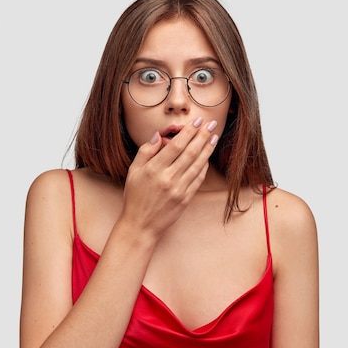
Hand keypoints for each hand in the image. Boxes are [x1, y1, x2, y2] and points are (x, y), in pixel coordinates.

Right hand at [120, 116, 218, 236]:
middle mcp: (168, 178)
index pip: (176, 145)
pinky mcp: (185, 199)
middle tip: (211, 124)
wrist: (140, 226)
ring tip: (214, 136)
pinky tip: (207, 157)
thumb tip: (158, 135)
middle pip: (190, 152)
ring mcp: (179, 189)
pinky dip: (204, 166)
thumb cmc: (135, 197)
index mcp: (154, 169)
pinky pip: (198, 179)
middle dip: (202, 136)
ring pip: (197, 165)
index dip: (189, 131)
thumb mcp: (133, 172)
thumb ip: (145, 151)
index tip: (197, 121)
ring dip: (207, 149)